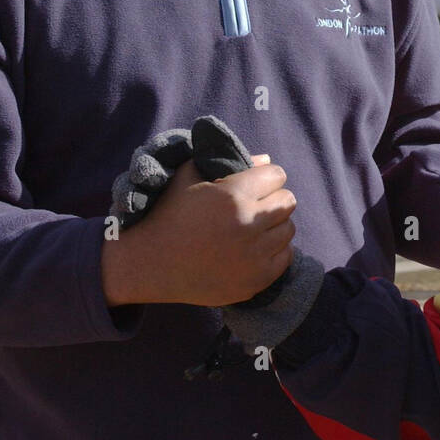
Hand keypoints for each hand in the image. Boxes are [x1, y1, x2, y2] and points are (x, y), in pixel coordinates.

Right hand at [102, 157, 294, 306]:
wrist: (151, 263)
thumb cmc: (170, 214)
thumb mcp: (190, 176)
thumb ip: (227, 160)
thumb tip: (265, 160)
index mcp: (234, 195)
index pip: (277, 175)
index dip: (266, 177)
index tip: (256, 184)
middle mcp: (248, 224)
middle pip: (287, 201)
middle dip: (273, 199)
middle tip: (257, 206)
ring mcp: (254, 255)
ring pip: (288, 229)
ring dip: (275, 225)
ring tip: (255, 227)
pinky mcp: (256, 280)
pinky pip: (285, 257)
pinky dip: (275, 250)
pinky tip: (255, 248)